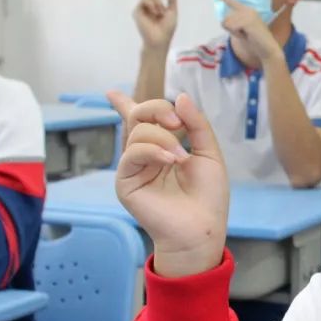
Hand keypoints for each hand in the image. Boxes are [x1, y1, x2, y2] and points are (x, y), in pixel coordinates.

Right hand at [108, 91, 228, 277]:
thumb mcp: (209, 153)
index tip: (111, 93)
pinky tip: (172, 161)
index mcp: (162, 147)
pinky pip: (133, 152)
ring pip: (138, 131)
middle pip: (139, 115)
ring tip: (182, 158)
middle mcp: (144, 155)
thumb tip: (179, 97)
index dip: (124, 104)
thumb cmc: (207, 196)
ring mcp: (133, 168)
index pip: (141, 122)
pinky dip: (154, 150)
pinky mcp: (125, 182)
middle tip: (178, 124)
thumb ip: (197, 125)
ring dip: (164, 138)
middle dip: (158, 110)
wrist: (202, 227)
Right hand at [133, 0, 177, 50]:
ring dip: (158, 2)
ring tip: (160, 13)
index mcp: (157, 1)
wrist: (160, 39)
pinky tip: (155, 14)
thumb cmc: (167, 28)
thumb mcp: (174, 11)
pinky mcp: (137, 10)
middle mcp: (149, 2)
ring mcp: (142, 5)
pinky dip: (153, 5)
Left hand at [213, 0, 282, 64]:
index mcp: (248, 10)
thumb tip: (223, 21)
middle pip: (225, 19)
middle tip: (244, 34)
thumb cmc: (256, 42)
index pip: (232, 2)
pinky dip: (237, 35)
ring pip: (227, 23)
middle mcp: (248, 10)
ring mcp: (248, 14)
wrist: (268, 49)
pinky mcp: (247, 21)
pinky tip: (247, 36)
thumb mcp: (243, 29)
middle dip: (231, 30)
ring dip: (234, 33)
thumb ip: (235, 23)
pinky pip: (232, 27)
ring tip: (246, 35)